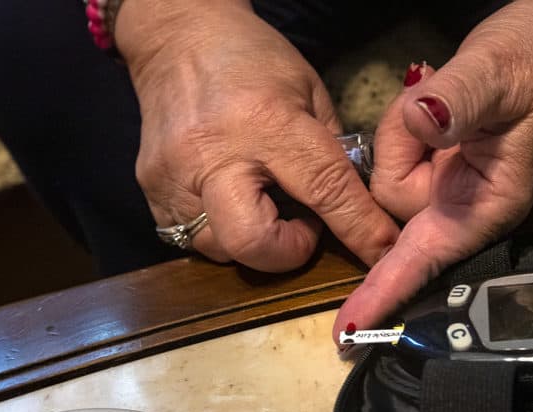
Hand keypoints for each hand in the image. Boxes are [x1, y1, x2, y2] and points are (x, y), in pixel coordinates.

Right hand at [115, 0, 398, 271]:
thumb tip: (356, 212)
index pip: (324, 190)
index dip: (359, 230)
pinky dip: (222, 231)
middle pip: (253, 243)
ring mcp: (174, 176)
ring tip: (262, 203)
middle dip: (287, 253)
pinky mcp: (151, 189)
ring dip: (254, 242)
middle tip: (300, 227)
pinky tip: (231, 199)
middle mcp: (214, 154)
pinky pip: (192, 238)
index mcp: (267, 121)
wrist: (177, 36)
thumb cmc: (253, 60)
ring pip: (222, 249)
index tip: (382, 252)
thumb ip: (331, 155)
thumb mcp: (309, 93)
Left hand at [332, 0, 532, 341]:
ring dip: (404, 129)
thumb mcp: (501, 72)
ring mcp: (449, 183)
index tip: (351, 328)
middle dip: (400, 150)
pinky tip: (439, 99)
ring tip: (448, 94)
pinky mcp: (438, 161)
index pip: (428, 256)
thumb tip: (421, 122)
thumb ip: (458, 100)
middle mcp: (465, 203)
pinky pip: (396, 150)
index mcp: (489, 202)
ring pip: (388, 174)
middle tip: (440, 100)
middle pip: (391, 206)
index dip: (387, 289)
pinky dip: (406, 122)